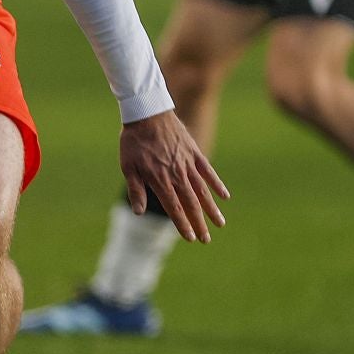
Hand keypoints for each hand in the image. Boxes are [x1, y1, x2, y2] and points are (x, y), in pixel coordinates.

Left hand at [119, 111, 229, 243]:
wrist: (147, 113)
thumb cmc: (134, 142)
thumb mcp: (128, 167)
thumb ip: (136, 190)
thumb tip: (139, 212)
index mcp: (160, 180)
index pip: (174, 208)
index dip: (183, 224)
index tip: (191, 238)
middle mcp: (177, 175)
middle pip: (191, 203)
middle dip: (199, 223)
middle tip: (206, 240)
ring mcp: (187, 163)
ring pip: (203, 191)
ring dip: (212, 209)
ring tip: (220, 223)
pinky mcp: (194, 152)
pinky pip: (208, 171)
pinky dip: (217, 184)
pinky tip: (225, 196)